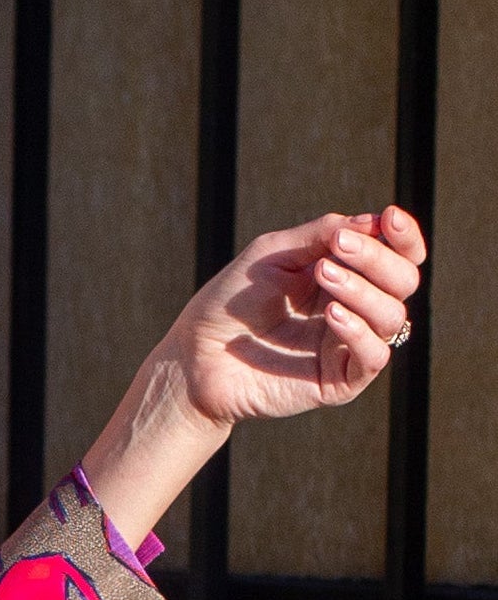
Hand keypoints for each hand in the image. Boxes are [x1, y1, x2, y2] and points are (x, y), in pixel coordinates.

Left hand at [167, 205, 426, 429]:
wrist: (196, 353)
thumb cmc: (230, 300)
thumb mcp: (273, 254)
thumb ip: (320, 235)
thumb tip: (373, 221)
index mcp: (343, 275)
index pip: (396, 256)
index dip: (403, 237)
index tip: (389, 217)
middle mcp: (354, 309)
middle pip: (402, 282)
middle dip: (378, 258)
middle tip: (338, 247)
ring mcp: (349, 345)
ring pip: (392, 317)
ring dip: (363, 290)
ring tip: (323, 274)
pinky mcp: (340, 381)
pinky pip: (374, 357)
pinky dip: (358, 330)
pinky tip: (331, 314)